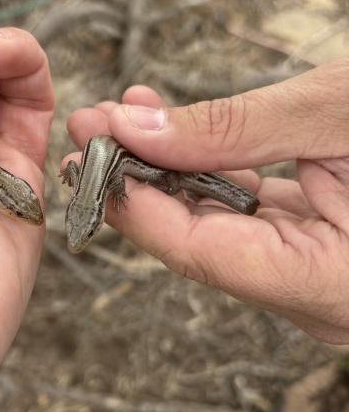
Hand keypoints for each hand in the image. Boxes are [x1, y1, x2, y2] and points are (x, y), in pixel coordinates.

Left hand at [66, 62, 348, 343]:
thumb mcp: (338, 113)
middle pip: (201, 242)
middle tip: (91, 122)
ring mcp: (317, 278)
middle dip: (141, 177)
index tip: (87, 148)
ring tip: (121, 115)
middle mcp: (318, 298)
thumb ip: (234, 128)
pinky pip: (250, 217)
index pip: (200, 252)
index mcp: (331, 286)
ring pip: (221, 228)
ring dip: (170, 170)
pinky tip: (176, 133)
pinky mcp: (318, 251)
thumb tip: (135, 128)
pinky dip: (211, 173)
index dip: (134, 200)